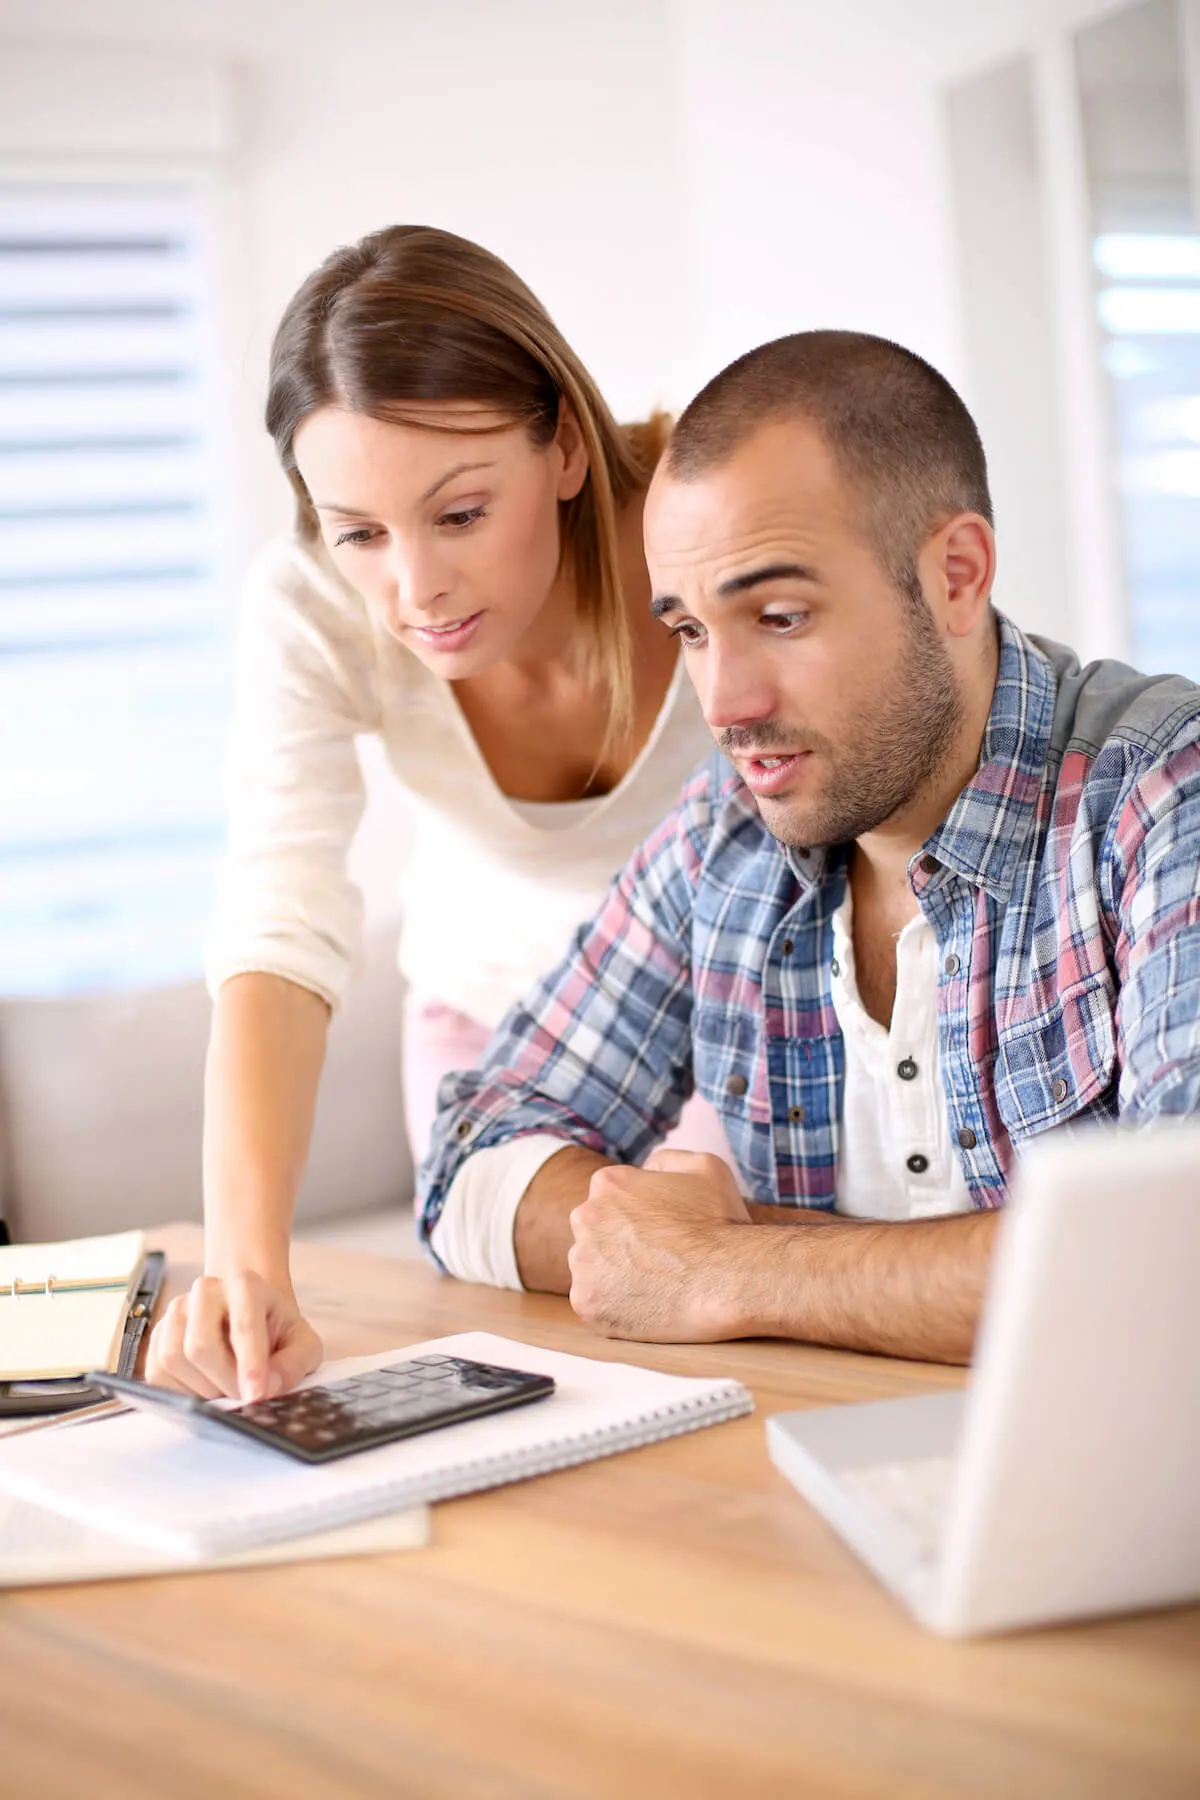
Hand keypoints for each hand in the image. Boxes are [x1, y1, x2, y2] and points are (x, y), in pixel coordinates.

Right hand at [146, 1271, 322, 1400]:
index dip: (249, 1364)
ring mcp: (176, 1312)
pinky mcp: (157, 1337)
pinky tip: (203, 1388)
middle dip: (223, 1381)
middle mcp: (206, 1291)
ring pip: (173, 1359)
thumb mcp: (302, 1343)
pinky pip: (156, 1372)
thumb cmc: (276, 1331)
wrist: (248, 1316)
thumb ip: (294, 1363)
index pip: (244, 1324)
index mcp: (245, 1284)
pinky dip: (180, 1391)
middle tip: (243, 1398)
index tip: (255, 1396)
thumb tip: (268, 1389)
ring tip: (225, 1390)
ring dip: (201, 1388)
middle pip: (200, 1345)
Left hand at [567, 1149, 754, 1341]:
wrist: (728, 1282)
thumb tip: (647, 1169)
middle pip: (597, 1233)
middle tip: (658, 1261)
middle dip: (619, 1245)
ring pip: (592, 1270)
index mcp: (607, 1184)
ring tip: (655, 1286)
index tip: (661, 1233)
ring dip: (614, 1277)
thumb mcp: (704, 1166)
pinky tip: (645, 1306)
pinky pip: (593, 1304)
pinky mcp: (585, 1303)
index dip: (639, 1217)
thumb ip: (666, 1159)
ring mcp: (581, 1263)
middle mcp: (585, 1217)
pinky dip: (614, 1308)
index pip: (611, 1199)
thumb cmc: (721, 1223)